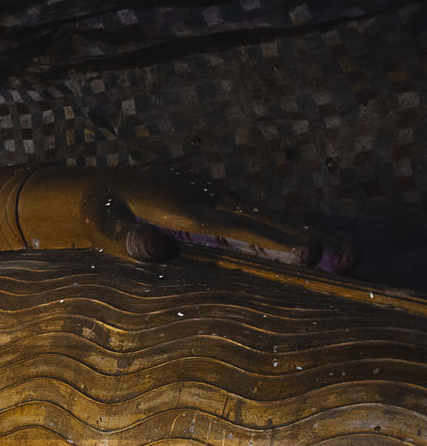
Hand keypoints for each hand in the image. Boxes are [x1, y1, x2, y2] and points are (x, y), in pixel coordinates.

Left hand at [77, 166, 355, 270]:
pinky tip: (309, 253)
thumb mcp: (104, 227)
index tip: (307, 254)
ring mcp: (216, 200)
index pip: (238, 227)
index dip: (274, 241)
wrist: (99, 187)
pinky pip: (254, 223)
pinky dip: (281, 236)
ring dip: (302, 238)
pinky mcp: (216, 206)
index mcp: (187, 208)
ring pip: (265, 220)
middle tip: (346, 259)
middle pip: (264, 222)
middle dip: (304, 240)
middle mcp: (210, 200)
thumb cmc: (100, 213)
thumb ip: (125, 239)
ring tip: (346, 258)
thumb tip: (149, 249)